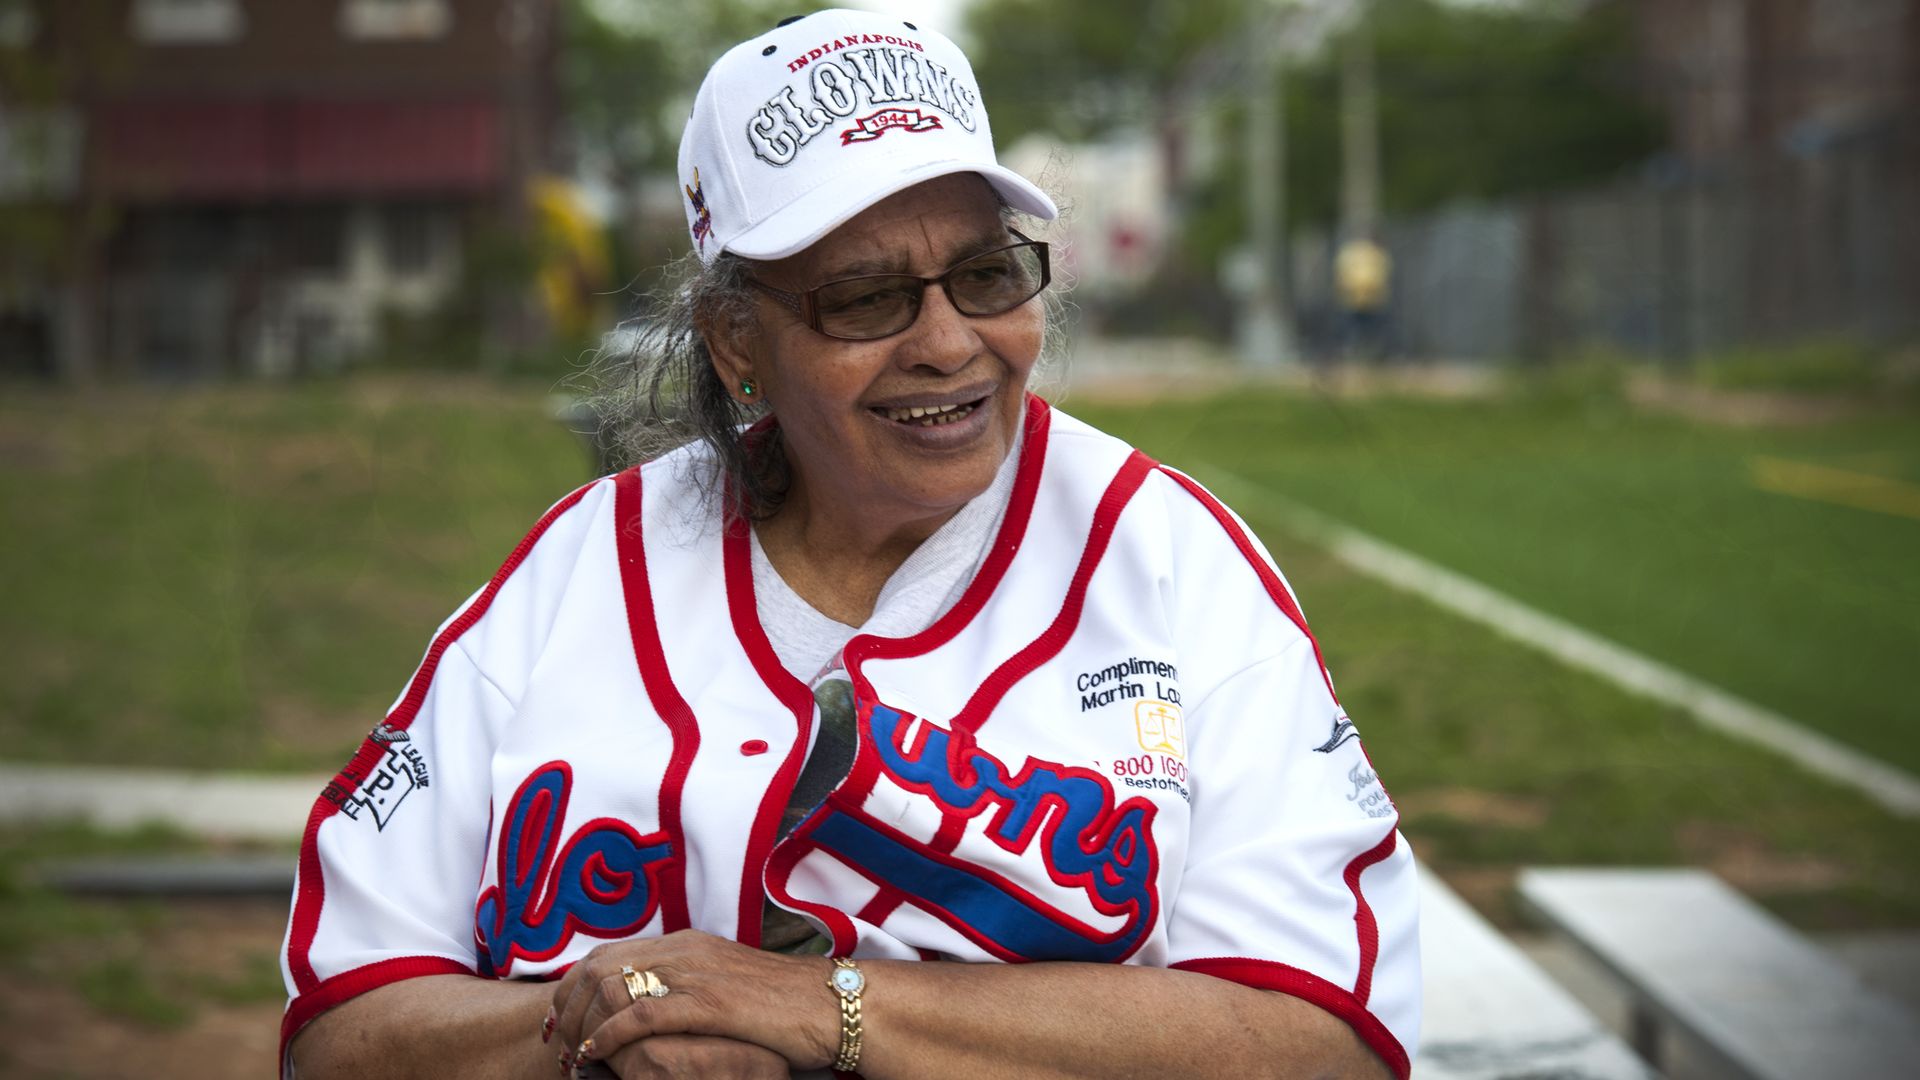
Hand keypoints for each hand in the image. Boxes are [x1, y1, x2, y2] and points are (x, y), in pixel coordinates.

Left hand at [548, 929, 837, 1072]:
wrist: (831, 1005)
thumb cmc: (783, 1008)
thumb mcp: (726, 988)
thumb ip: (689, 992)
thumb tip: (652, 1011)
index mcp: (686, 944)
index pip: (607, 955)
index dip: (572, 988)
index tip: (561, 1022)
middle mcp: (684, 950)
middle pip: (597, 967)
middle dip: (567, 1008)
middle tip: (558, 1045)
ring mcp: (696, 973)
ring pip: (611, 988)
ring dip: (583, 1026)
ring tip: (574, 1057)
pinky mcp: (708, 1002)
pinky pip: (641, 1015)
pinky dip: (610, 1036)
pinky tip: (597, 1056)